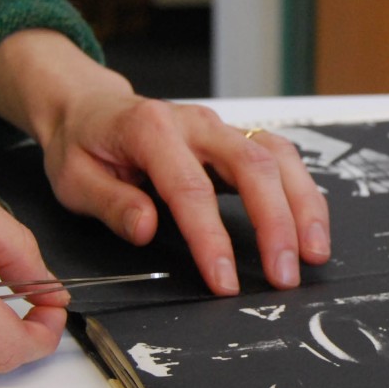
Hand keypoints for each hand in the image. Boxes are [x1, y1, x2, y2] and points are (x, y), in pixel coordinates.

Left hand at [0, 30, 330, 294]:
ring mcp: (221, 128)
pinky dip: (302, 193)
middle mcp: (195, 123)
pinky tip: (310, 228)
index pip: (190, 188)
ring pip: (278, 158)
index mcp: (150, 129)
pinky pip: (281, 159)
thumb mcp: (74, 177)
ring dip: (303, 206)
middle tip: (284, 275)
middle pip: (252, 166)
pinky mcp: (236, 138)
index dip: (211, 238)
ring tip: (313, 254)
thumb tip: (147, 228)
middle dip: (276, 224)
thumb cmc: (82, 144)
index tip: (225, 280)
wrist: (88, 106)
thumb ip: (111, 203)